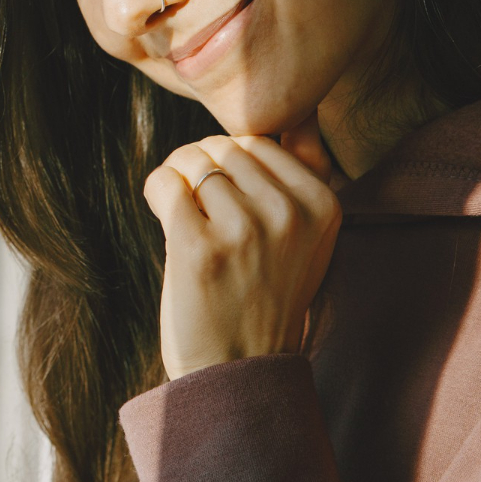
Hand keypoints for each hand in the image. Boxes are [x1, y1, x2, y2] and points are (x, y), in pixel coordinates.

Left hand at [143, 113, 343, 379]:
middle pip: (221, 146)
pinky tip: (168, 223)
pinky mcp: (200, 247)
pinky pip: (164, 183)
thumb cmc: (262, 293)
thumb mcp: (306, 237)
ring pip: (191, 161)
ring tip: (189, 223)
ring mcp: (246, 230)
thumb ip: (306, 173)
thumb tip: (306, 111)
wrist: (238, 370)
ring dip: (177, 184)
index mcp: (323, 205)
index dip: (229, 163)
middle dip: (199, 168)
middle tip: (200, 210)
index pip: (258, 140)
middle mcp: (290, 214)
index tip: (227, 200)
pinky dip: (157, 194)